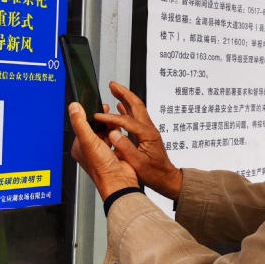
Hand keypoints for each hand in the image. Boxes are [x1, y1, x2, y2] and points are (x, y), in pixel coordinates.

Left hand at [69, 102, 138, 198]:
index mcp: (80, 148)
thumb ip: (81, 123)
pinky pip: (116, 139)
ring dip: (111, 128)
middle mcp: (90, 150)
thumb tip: (74, 107)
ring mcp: (103, 152)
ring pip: (106, 133)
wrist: (120, 182)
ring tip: (115, 125)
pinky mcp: (114, 153)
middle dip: (103, 121)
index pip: (83, 126)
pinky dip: (118, 135)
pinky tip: (120, 134)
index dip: (89, 116)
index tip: (96, 107)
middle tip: (108, 114)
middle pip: (96, 128)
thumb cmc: (102, 168)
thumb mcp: (89, 141)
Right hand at [93, 82, 183, 199]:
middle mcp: (149, 129)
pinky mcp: (146, 134)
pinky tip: (120, 106)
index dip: (111, 117)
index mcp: (147, 134)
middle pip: (136, 105)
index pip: (126, 121)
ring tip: (114, 90)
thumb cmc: (154, 173)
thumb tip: (113, 133)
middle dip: (124, 93)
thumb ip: (125, 148)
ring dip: (125, 98)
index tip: (98, 116)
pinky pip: (136, 117)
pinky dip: (127, 108)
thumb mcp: (138, 163)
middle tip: (112, 85)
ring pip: (136, 108)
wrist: (166, 178)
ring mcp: (148, 130)